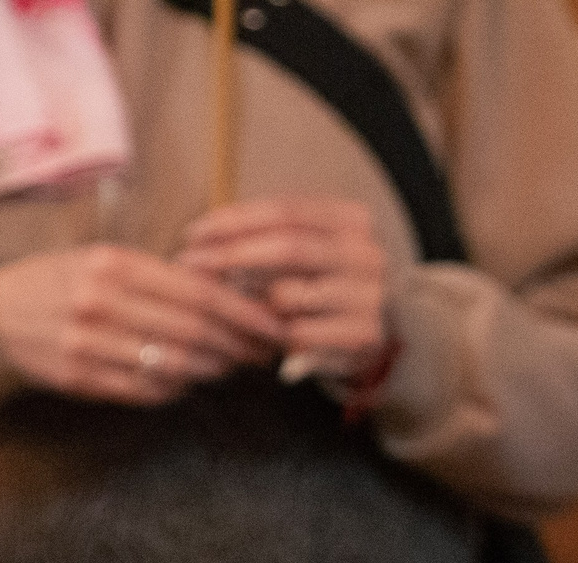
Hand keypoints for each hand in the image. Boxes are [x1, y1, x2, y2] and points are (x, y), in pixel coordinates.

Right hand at [0, 244, 282, 405]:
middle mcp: (101, 301)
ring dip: (212, 370)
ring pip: (175, 366)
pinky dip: (175, 389)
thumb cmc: (66, 282)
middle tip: (260, 354)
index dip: (247, 314)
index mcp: (115, 264)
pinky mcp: (79, 377)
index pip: (201, 293)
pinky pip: (146, 391)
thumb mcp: (107, 261)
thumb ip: (164, 277)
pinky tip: (184, 380)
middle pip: (195, 332)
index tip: (276, 327)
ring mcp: (88, 342)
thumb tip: (235, 297)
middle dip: (238, 347)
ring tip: (226, 366)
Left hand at [176, 197, 388, 379]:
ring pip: (288, 294)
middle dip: (232, 255)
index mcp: (355, 222)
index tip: (194, 234)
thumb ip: (264, 235)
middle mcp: (369, 256)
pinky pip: (298, 332)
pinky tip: (269, 334)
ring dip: (253, 301)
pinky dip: (275, 334)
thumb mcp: (305, 248)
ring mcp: (371, 297)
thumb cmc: (327, 284)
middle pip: (288, 246)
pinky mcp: (364, 336)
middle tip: (192, 265)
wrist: (385, 332)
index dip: (234, 220)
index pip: (285, 211)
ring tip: (236, 305)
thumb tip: (200, 240)